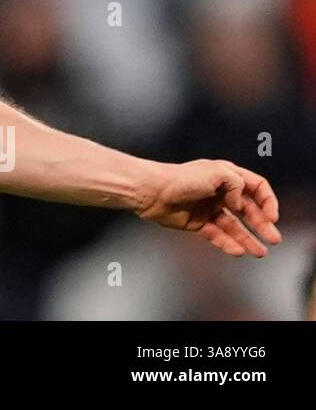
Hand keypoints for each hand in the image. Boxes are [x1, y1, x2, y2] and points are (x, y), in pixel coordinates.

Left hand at [137, 159, 281, 256]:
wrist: (151, 191)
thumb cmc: (180, 178)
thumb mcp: (216, 173)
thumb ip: (236, 185)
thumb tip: (240, 203)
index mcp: (226, 175)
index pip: (256, 187)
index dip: (267, 201)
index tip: (272, 216)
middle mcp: (219, 192)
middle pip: (247, 210)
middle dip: (261, 224)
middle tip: (274, 239)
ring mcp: (208, 208)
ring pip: (233, 226)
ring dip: (248, 238)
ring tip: (260, 252)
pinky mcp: (197, 222)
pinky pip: (217, 235)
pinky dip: (228, 243)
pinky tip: (238, 251)